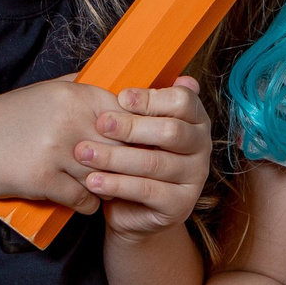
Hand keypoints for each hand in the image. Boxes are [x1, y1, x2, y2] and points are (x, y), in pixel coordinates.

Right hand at [0, 75, 123, 214]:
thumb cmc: (8, 120)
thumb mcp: (45, 92)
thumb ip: (80, 87)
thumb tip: (117, 85)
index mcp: (74, 95)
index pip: (127, 116)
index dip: (136, 135)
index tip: (138, 148)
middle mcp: (69, 119)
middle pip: (120, 148)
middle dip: (125, 165)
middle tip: (128, 175)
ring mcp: (56, 149)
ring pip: (104, 176)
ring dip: (107, 187)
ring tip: (105, 188)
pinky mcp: (43, 178)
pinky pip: (83, 198)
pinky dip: (87, 204)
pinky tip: (86, 202)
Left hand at [77, 78, 212, 239]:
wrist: (131, 209)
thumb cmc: (132, 158)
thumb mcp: (138, 129)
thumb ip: (147, 103)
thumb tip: (175, 75)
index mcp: (195, 120)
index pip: (183, 101)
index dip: (151, 98)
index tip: (120, 98)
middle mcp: (201, 148)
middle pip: (171, 131)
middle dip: (131, 127)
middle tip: (99, 124)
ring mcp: (194, 178)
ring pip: (154, 162)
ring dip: (115, 157)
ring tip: (84, 153)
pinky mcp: (180, 205)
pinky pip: (147, 191)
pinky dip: (116, 185)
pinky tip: (92, 181)